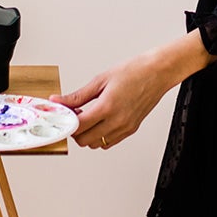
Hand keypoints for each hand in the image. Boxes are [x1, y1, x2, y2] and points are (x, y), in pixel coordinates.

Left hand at [57, 51, 171, 150]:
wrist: (157, 73)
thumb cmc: (133, 72)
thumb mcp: (100, 80)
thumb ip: (77, 96)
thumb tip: (59, 101)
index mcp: (107, 107)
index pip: (78, 127)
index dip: (67, 122)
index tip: (63, 115)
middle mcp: (117, 121)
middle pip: (85, 140)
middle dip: (75, 130)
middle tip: (75, 115)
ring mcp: (125, 128)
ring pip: (96, 144)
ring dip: (88, 134)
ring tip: (89, 116)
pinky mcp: (131, 130)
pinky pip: (109, 142)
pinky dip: (100, 136)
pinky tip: (101, 121)